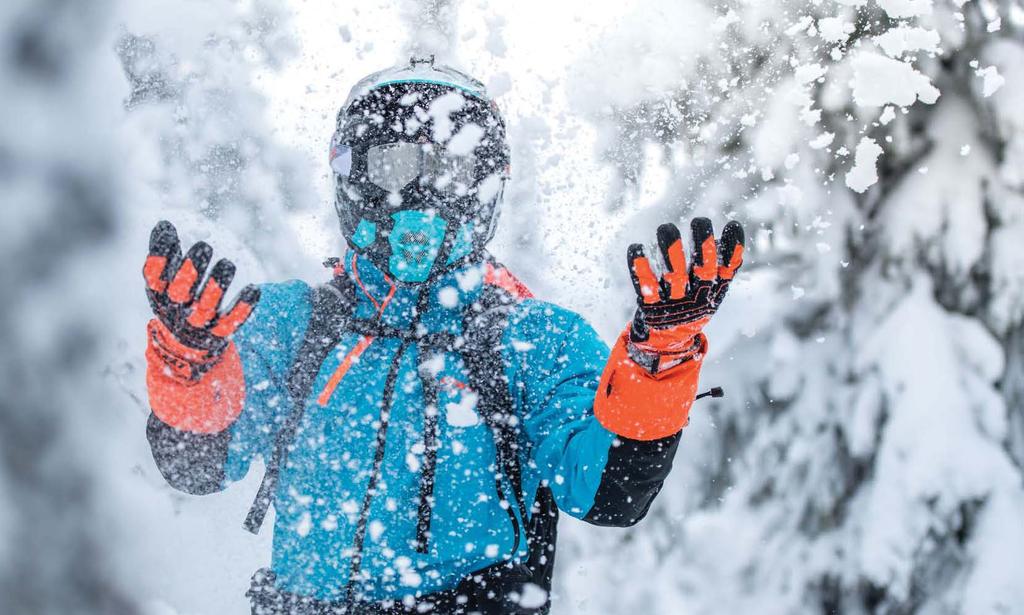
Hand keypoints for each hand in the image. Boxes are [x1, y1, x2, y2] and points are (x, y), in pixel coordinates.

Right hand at [143, 220, 259, 379]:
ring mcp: (197, 324)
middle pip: (180, 292)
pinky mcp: (219, 333)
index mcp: (159, 294)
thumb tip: (163, 224)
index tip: (169, 233)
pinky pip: (231, 323)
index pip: (154, 277)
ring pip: (205, 308)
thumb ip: (164, 252)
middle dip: (191, 269)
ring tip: (227, 263)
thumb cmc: (176, 298)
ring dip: (216, 286)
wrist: (186, 344)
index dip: (159, 257)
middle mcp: (175, 310)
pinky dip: (242, 308)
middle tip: (205, 245)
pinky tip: (253, 289)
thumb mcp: (165, 278)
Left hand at [626, 218, 743, 368]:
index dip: (732, 249)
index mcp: (713, 292)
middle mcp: (696, 297)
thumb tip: (733, 231)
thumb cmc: (690, 308)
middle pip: (703, 270)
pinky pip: (645, 285)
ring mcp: (673, 303)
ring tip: (667, 228)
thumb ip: (722, 266)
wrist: (666, 344)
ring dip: (671, 251)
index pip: (728, 269)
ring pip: (674, 275)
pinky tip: (636, 248)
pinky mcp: (650, 306)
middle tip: (699, 220)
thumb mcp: (711, 293)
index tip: (732, 224)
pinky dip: (639, 267)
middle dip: (703, 244)